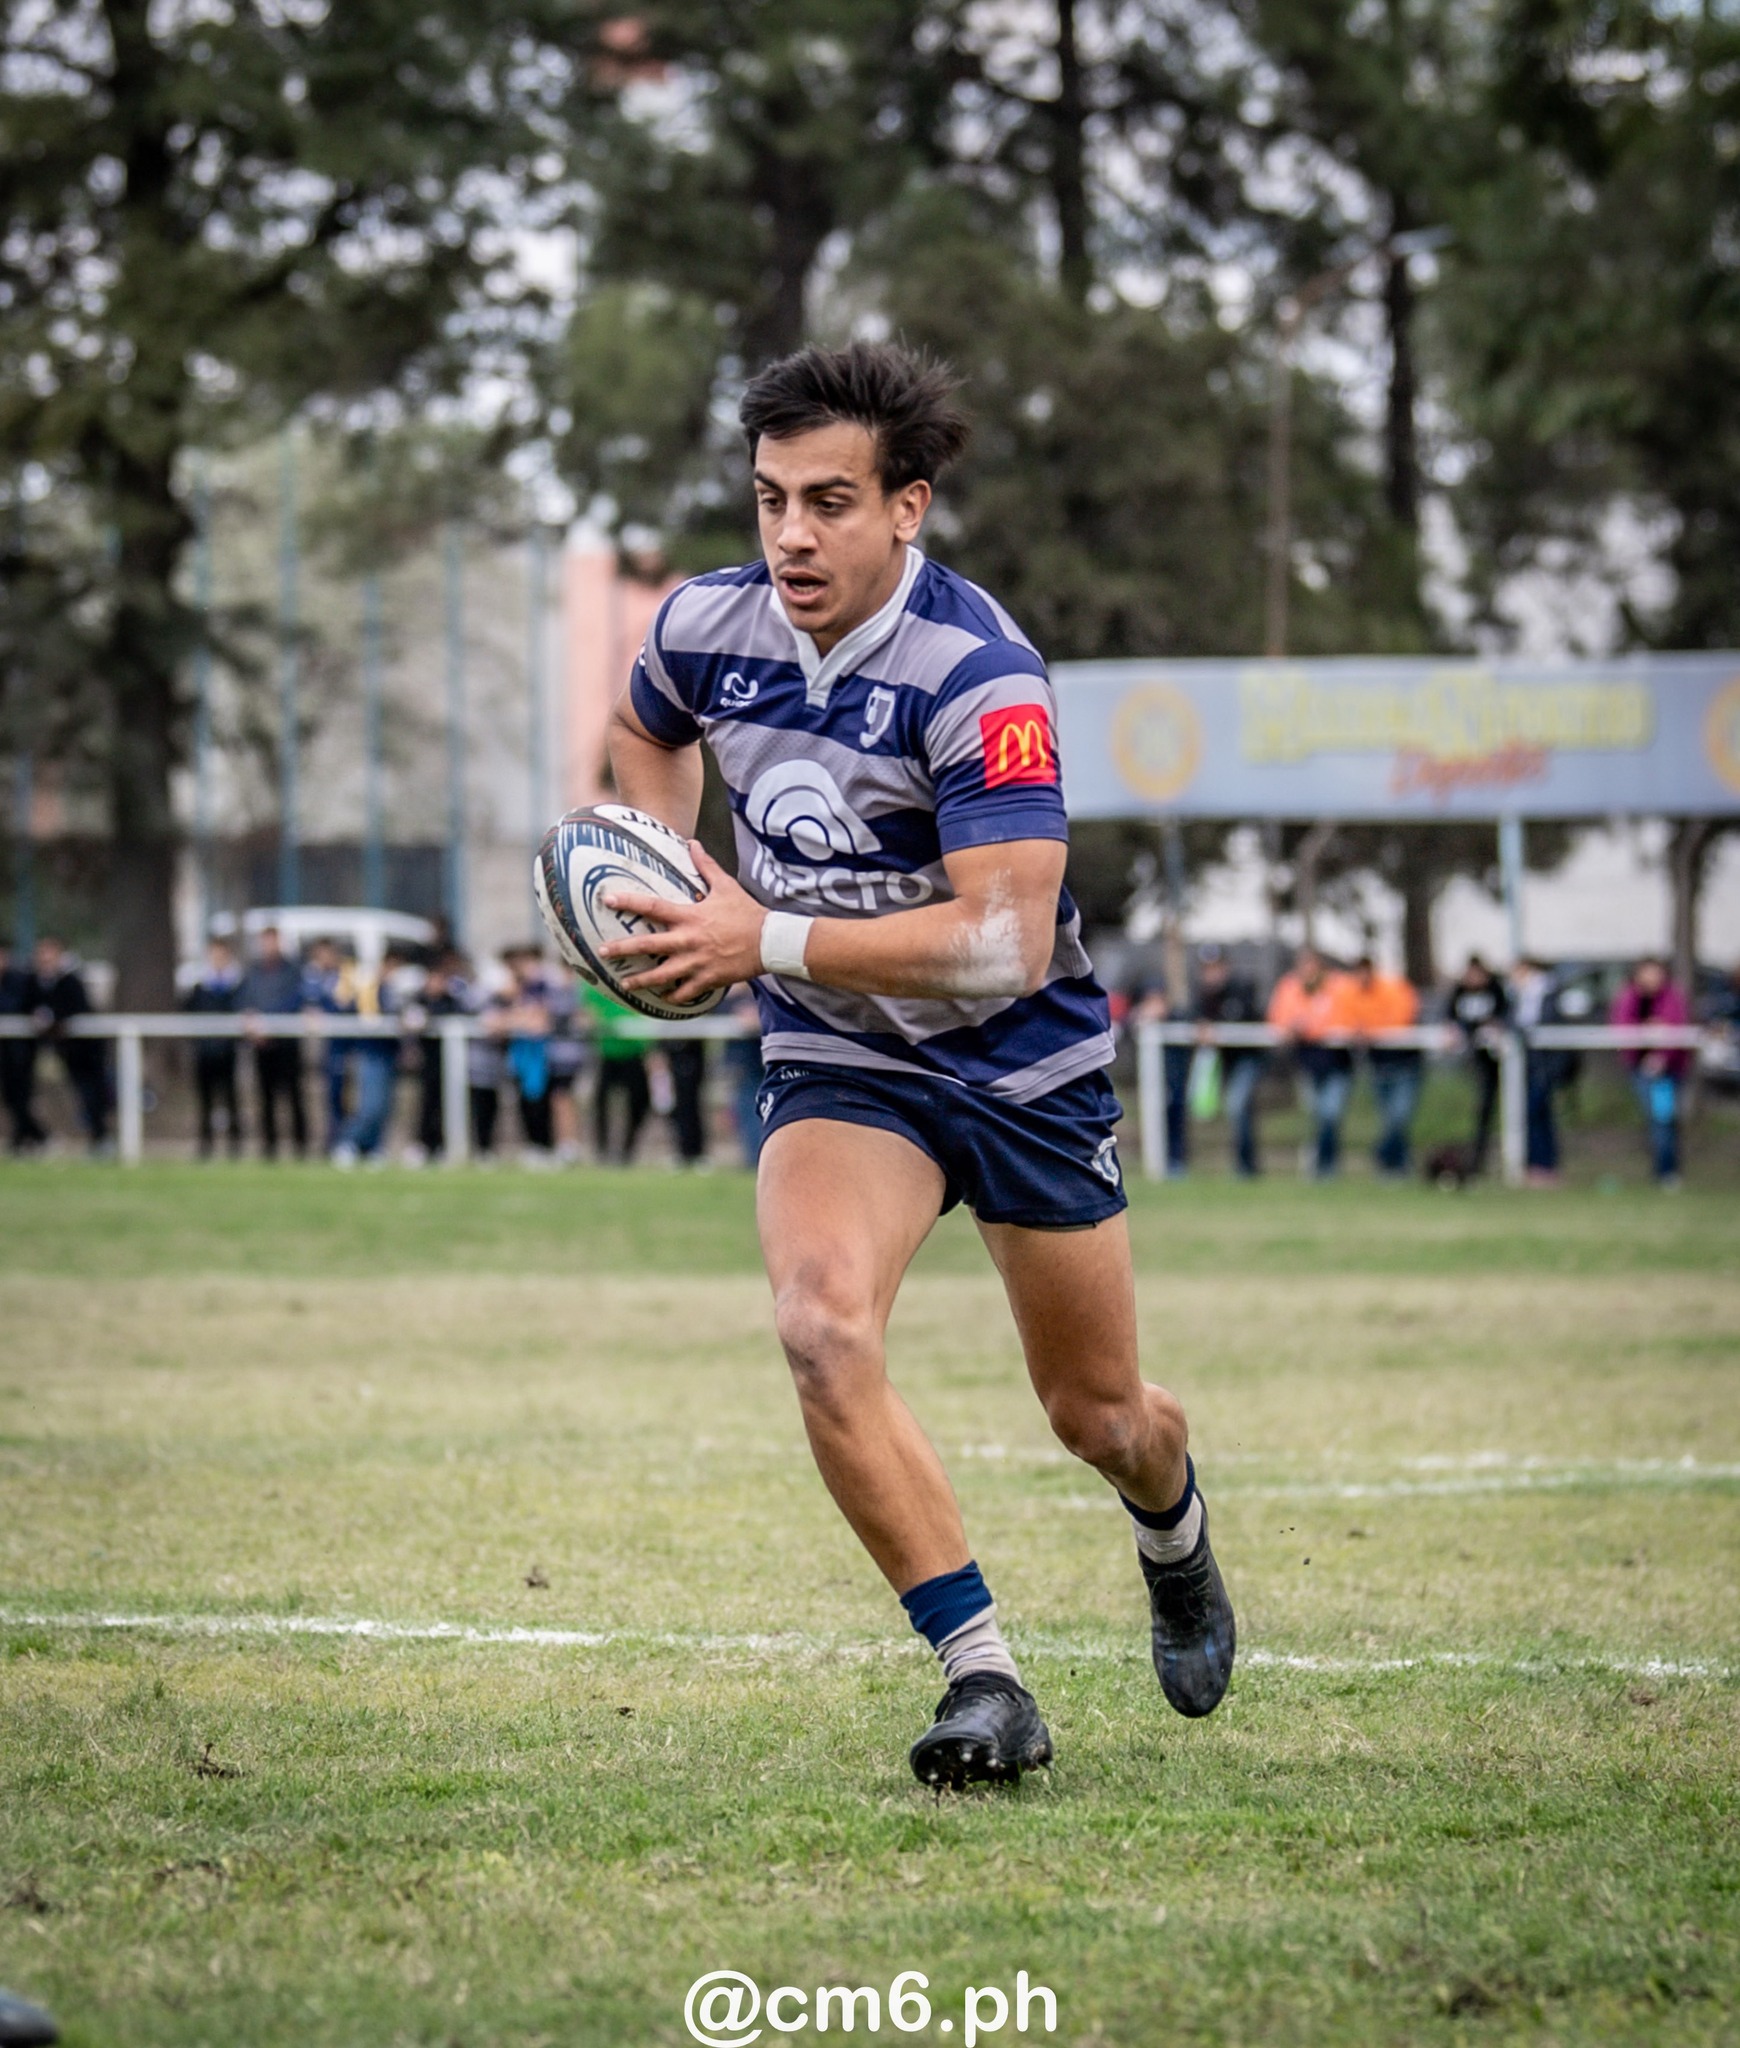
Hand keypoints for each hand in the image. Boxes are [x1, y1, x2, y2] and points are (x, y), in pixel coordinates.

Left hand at [600, 843, 766, 1004]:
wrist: (770, 941)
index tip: (607, 899)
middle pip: (649, 946)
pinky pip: (685, 992)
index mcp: (690, 916)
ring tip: (624, 984)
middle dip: (623, 949)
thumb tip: (692, 842)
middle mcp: (689, 940)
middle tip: (602, 952)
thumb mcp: (726, 886)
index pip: (653, 907)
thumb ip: (705, 866)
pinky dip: (673, 995)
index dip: (629, 901)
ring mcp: (697, 962)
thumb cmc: (747, 912)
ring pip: (662, 975)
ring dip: (641, 980)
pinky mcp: (708, 979)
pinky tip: (662, 997)